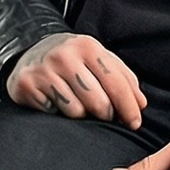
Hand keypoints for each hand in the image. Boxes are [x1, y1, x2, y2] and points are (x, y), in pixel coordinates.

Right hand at [7, 33, 145, 125]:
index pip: (116, 83)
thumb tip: (140, 104)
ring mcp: (45, 69)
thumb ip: (123, 78)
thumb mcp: (98, 60)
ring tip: (78, 104)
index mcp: (88, 46)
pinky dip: (60, 113)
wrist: (31, 53)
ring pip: (77, 111)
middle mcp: (65, 55)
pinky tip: (57, 102)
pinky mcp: (28, 84)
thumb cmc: (73, 61)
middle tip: (104, 114)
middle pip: (99, 102)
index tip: (135, 123)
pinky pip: (55, 113)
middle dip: (106, 115)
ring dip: (82, 115)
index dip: (129, 107)